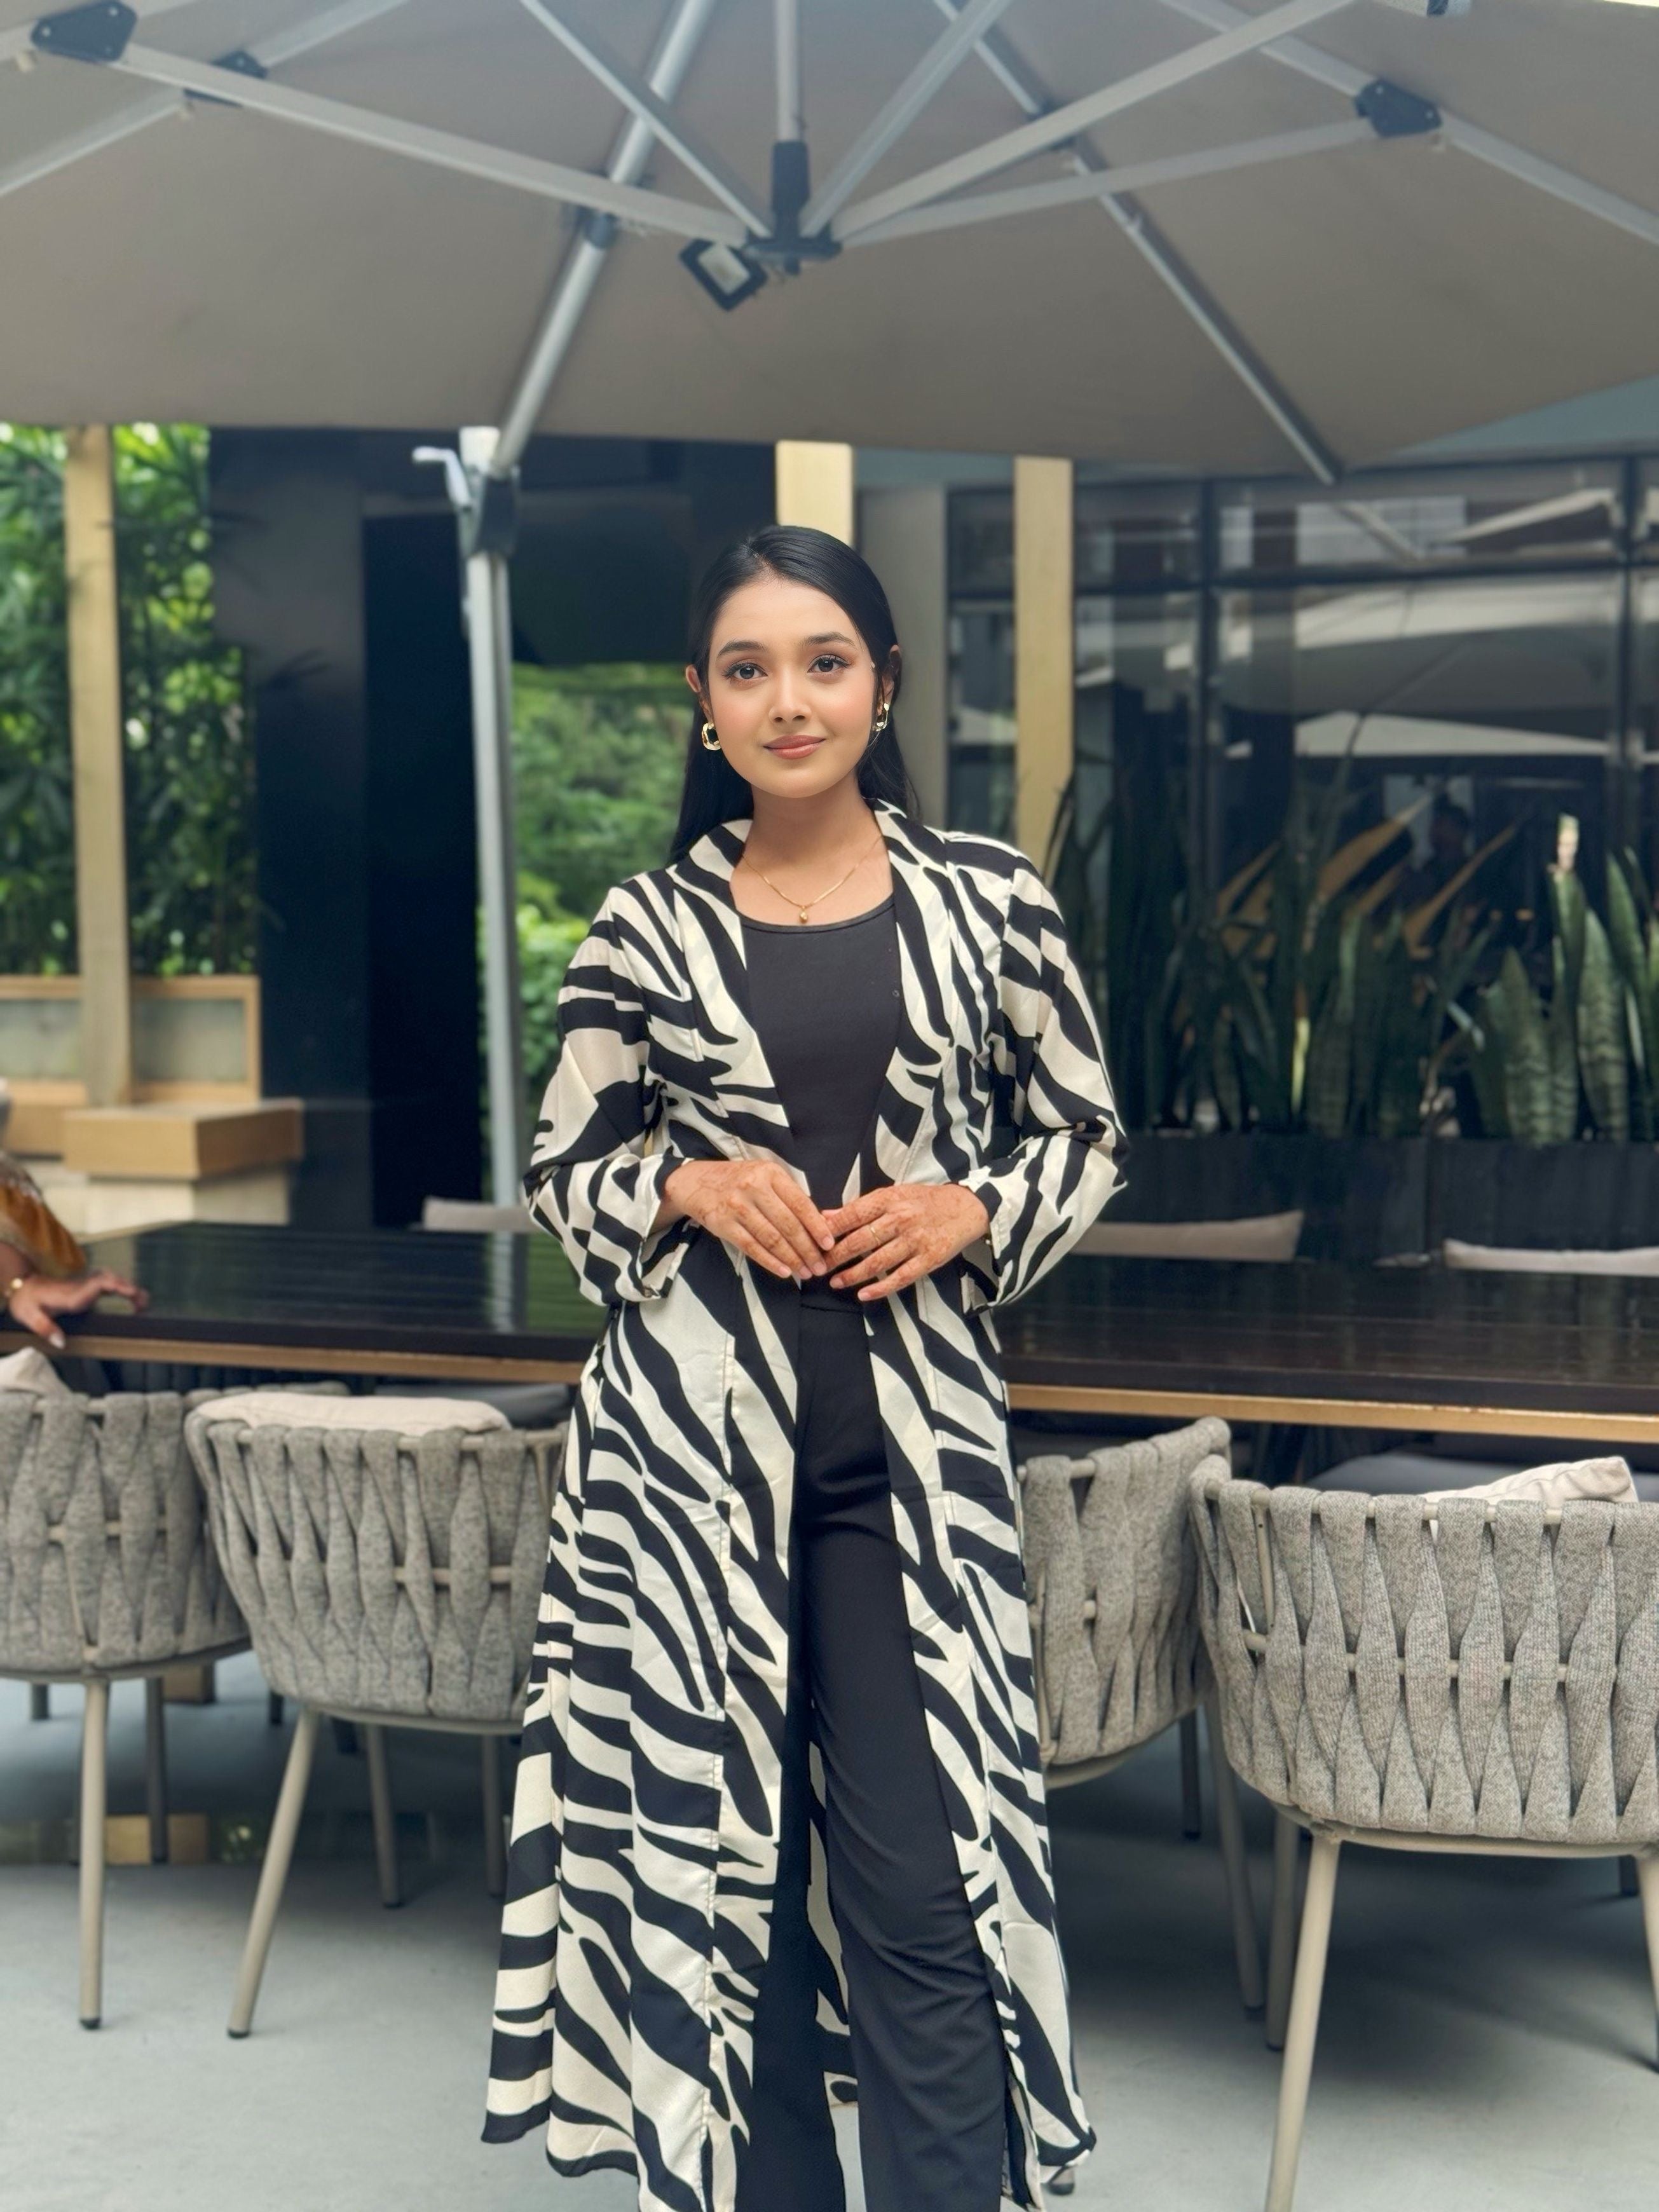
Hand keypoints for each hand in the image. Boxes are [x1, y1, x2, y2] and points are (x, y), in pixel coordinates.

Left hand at [5, 1269, 147, 1352]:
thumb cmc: (27, 1301)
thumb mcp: (30, 1316)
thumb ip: (45, 1329)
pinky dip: (122, 1288)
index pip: (99, 1284)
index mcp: (71, 1294)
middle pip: (111, 1280)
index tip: (133, 1294)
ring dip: (128, 1288)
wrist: (22, 1286)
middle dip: (130, 1289)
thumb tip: (61, 1343)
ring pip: (111, 1280)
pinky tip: (130, 1298)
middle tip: (145, 1305)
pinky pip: (108, 1284)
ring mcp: (84, 1286)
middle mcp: (81, 1287)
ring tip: (144, 1303)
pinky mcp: (85, 1288)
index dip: (118, 1286)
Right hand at [659, 1159, 834, 1282]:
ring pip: (771, 1238)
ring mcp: (737, 1206)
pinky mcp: (723, 1223)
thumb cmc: (739, 1180)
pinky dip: (770, 1262)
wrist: (695, 1182)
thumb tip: (821, 1223)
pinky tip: (784, 1271)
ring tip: (805, 1272)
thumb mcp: (765, 1176)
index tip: (829, 1244)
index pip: (800, 1203)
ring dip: (791, 1259)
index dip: (816, 1226)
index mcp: (770, 1173)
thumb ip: (789, 1196)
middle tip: (820, 1267)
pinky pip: (751, 1247)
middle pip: (788, 1224)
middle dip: (807, 1249)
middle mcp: (754, 1187)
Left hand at [820, 1183, 989, 1300]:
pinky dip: (881, 1288)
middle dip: (836, 1256)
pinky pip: (901, 1277)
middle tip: (818, 1267)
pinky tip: (863, 1294)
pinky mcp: (928, 1259)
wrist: (965, 1208)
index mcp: (889, 1200)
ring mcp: (915, 1241)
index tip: (812, 1241)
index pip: (853, 1215)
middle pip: (861, 1240)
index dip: (830, 1230)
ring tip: (835, 1282)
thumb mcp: (892, 1195)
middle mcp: (901, 1219)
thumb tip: (826, 1216)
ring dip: (853, 1274)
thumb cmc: (923, 1201)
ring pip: (878, 1261)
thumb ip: (859, 1207)